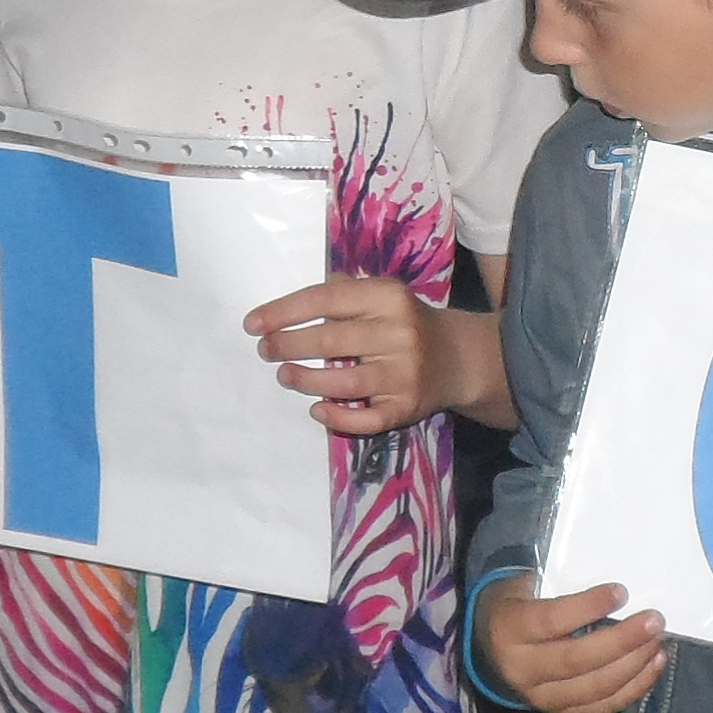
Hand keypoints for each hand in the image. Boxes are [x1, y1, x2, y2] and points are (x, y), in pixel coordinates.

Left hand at [248, 277, 503, 434]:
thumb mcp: (383, 295)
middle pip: (330, 341)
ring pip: (343, 383)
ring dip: (305, 380)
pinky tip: (317, 410)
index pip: (327, 299)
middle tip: (265, 350)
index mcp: (389, 297)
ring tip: (285, 376)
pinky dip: (336, 417)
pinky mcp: (407, 408)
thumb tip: (288, 305)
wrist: (459, 358)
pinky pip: (365, 420)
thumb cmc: (406, 322)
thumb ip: (342, 292)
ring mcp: (404, 373)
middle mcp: (399, 333)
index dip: (284, 311)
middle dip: (288, 346)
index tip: (253, 324)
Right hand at [478, 574, 668, 712]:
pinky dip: (634, 688)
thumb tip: (619, 586)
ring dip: (634, 666)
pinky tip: (654, 664)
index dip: (588, 607)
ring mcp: (541, 697)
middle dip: (622, 641)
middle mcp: (522, 669)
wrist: (491, 646)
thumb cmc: (518, 603)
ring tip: (657, 642)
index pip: (551, 621)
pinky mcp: (561, 712)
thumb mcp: (526, 585)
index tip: (621, 592)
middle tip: (654, 621)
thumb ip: (562, 584)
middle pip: (577, 659)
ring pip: (594, 688)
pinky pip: (602, 706)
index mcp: (509, 630)